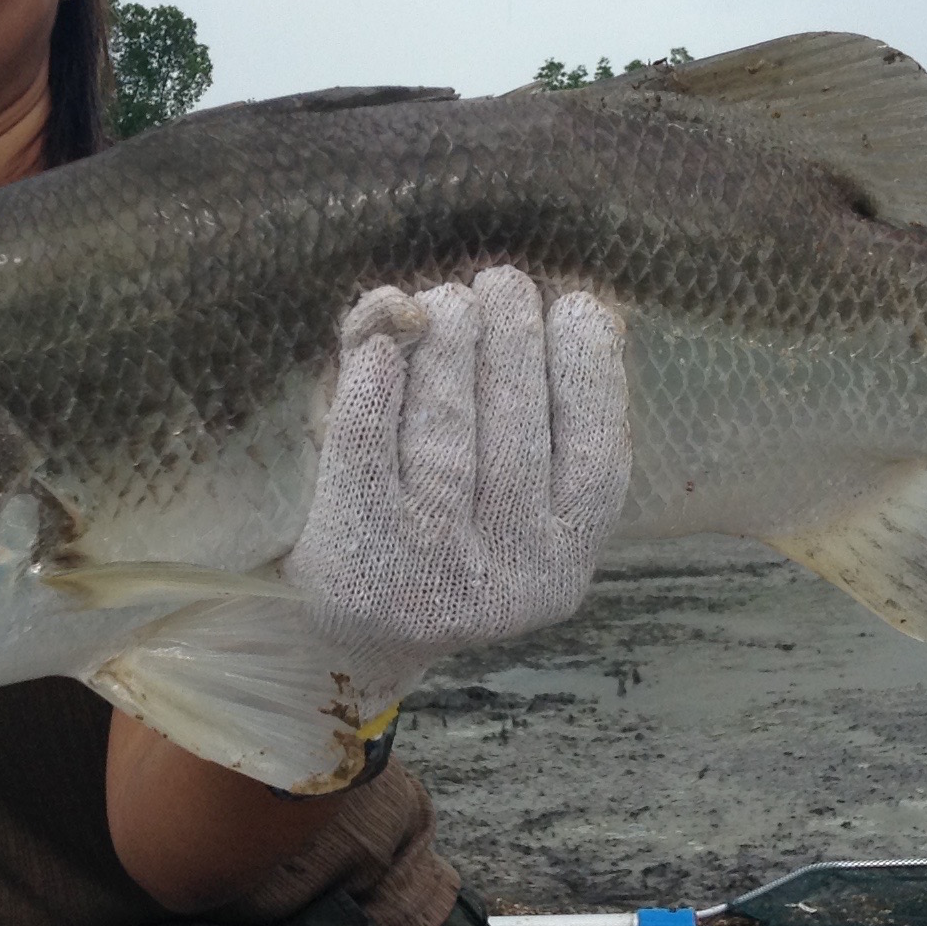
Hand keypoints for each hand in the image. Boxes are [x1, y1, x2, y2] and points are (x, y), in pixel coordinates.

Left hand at [285, 265, 631, 708]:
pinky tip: (380, 343)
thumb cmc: (432, 538)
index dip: (591, 369)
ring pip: (446, 428)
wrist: (332, 643)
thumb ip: (532, 403)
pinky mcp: (357, 556)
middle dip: (512, 336)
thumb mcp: (500, 492)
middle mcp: (510, 575)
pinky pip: (366, 449)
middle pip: (517, 426)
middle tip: (497, 283)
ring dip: (447, 344)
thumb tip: (581, 305)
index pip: (594, 452)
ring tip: (447, 300)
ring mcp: (433, 570)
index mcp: (564, 562)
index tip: (578, 303)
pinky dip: (373, 386)